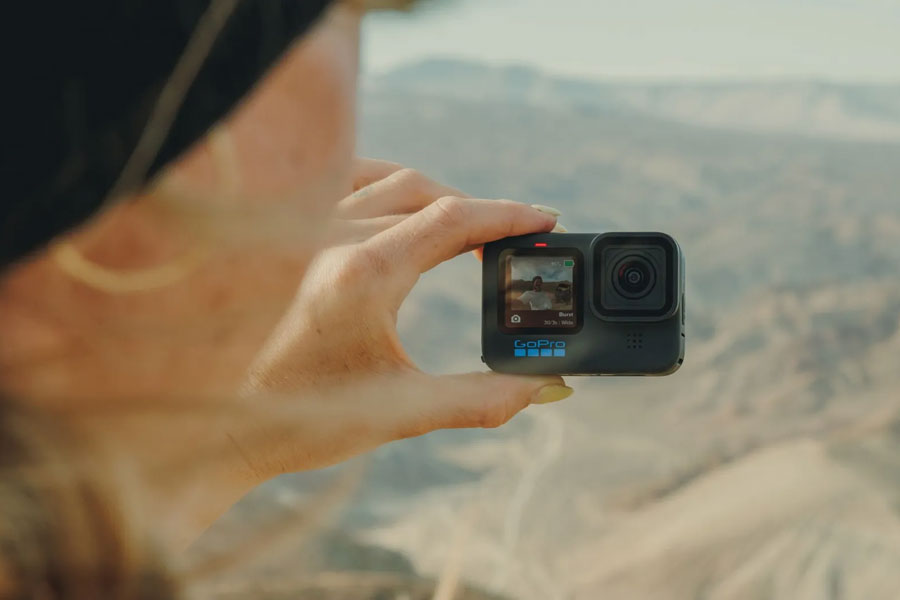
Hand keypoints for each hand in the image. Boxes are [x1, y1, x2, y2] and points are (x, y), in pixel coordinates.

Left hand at [240, 160, 573, 477]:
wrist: (218, 424)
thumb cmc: (303, 420)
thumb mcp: (403, 413)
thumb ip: (481, 400)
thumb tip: (544, 389)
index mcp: (364, 273)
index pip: (454, 218)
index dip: (508, 216)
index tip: (544, 220)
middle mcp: (331, 236)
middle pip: (427, 195)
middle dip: (479, 213)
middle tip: (511, 240)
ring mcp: (302, 228)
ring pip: (387, 181)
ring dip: (435, 196)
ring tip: (465, 226)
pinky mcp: (283, 233)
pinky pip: (343, 180)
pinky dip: (384, 184)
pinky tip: (397, 204)